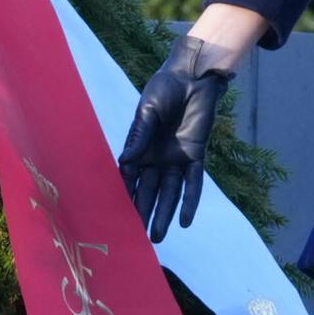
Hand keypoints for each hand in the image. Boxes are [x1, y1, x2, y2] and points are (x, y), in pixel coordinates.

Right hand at [119, 35, 234, 242]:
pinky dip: (189, 202)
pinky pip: (193, 183)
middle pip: (149, 191)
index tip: (117, 217)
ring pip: (170, 193)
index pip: (130, 178)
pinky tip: (185, 221)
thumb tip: (125, 161)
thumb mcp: (148, 111)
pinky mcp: (196, 155)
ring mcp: (177, 159)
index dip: (125, 196)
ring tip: (157, 238)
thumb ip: (140, 136)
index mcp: (141, 148)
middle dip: (143, 213)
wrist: (192, 77)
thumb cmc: (164, 89)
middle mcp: (158, 158)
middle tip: (137, 238)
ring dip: (164, 214)